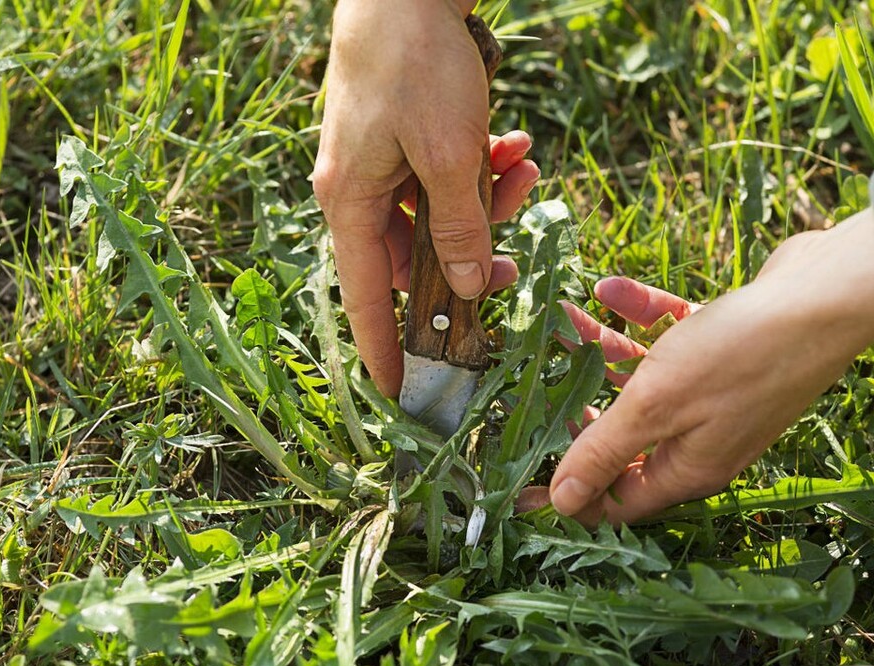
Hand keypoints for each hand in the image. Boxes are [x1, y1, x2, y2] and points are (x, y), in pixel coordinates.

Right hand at [312, 0, 539, 396]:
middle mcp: (357, 192)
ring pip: (439, 217)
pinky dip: (480, 170)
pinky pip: (443, 178)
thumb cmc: (415, 65)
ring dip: (487, 204)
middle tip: (515, 264)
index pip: (364, 298)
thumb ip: (459, 229)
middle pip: (414, 259)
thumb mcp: (449, 157)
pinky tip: (514, 146)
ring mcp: (379, 166)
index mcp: (350, 203)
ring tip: (523, 170)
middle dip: (470, 258)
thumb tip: (464, 287)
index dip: (382, 348)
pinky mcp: (402, 141)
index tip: (397, 392)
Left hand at [549, 209, 873, 525]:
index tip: (521, 477)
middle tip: (536, 384)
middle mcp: (701, 438)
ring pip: (642, 380)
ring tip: (562, 320)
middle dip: (578, 410)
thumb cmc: (741, 356)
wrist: (826, 295)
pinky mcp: (726, 346)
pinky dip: (640, 316)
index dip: (569, 491)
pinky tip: (608, 288)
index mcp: (686, 468)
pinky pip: (670, 337)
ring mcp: (716, 393)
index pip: (616, 498)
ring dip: (601, 351)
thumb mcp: (656, 407)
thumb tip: (561, 503)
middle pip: (624, 438)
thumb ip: (604, 451)